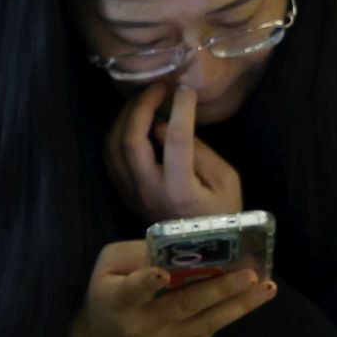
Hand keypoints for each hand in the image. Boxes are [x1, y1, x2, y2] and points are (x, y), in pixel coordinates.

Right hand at [75, 240, 275, 336]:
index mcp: (118, 300)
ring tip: (266, 288)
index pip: (133, 291)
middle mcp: (141, 326)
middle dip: (219, 290)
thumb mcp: (107, 267)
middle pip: (183, 306)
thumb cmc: (107, 295)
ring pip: (205, 323)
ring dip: (239, 305)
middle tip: (249, 275)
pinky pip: (205, 332)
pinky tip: (248, 298)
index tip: (163, 273)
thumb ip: (135, 253)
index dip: (147, 283)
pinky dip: (226, 313)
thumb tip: (178, 245)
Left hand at [103, 83, 242, 222]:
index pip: (175, 141)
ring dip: (127, 116)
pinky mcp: (124, 192)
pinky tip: (136, 119)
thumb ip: (198, 151)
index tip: (185, 88)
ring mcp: (131, 193)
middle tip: (159, 86)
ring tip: (147, 97)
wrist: (202, 249)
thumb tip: (166, 125)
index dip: (179, 109)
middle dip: (141, 106)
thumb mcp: (226, 180)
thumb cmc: (222, 212)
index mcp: (179, 190)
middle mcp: (148, 191)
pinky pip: (110, 155)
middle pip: (129, 141)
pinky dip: (119, 131)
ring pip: (113, 146)